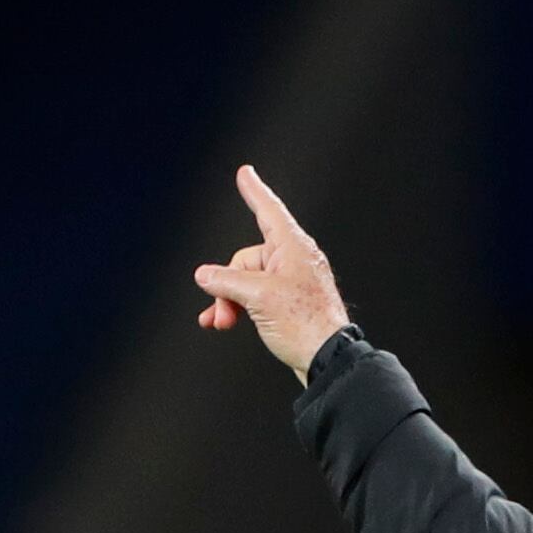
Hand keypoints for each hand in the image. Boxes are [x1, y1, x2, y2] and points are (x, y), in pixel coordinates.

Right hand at [193, 164, 349, 380]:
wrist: (327, 359)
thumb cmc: (304, 324)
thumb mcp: (257, 297)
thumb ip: (226, 281)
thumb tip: (205, 276)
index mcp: (292, 247)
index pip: (268, 210)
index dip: (254, 191)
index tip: (245, 173)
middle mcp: (294, 260)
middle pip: (246, 259)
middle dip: (227, 285)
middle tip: (223, 312)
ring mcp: (292, 282)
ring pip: (247, 281)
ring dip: (229, 301)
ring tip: (221, 321)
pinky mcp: (290, 304)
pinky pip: (256, 297)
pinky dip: (239, 308)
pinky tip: (223, 321)